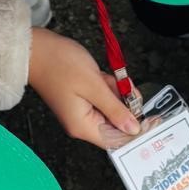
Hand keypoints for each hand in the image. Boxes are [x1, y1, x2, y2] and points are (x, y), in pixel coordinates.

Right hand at [28, 29, 140, 148]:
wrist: (35, 49)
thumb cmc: (59, 64)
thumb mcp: (94, 85)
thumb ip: (116, 108)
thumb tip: (134, 128)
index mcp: (83, 126)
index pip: (117, 140)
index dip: (137, 132)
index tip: (153, 119)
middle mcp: (82, 123)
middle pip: (117, 124)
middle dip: (126, 105)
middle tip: (127, 87)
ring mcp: (82, 111)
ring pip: (112, 108)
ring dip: (117, 92)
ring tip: (110, 78)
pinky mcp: (82, 99)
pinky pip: (104, 98)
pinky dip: (109, 87)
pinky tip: (104, 76)